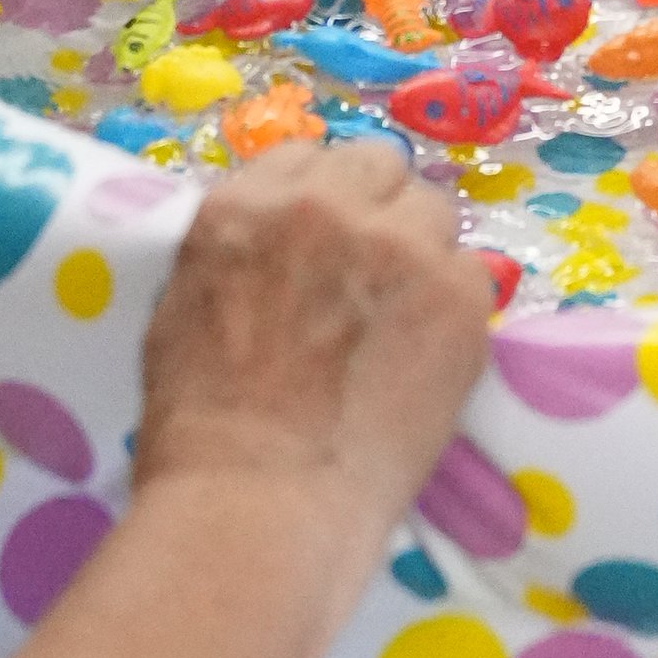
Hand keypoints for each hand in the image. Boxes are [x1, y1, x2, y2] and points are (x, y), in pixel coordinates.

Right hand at [134, 141, 491, 531]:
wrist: (258, 500)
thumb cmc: (200, 427)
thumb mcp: (185, 308)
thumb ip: (239, 251)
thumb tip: (277, 239)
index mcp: (247, 206)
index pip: (308, 157)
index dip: (323, 198)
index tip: (327, 237)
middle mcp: (327, 207)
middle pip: (379, 166)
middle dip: (376, 208)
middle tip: (371, 271)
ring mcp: (402, 246)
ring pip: (433, 213)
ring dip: (420, 252)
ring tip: (401, 320)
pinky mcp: (459, 295)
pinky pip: (472, 274)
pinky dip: (453, 309)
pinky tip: (425, 358)